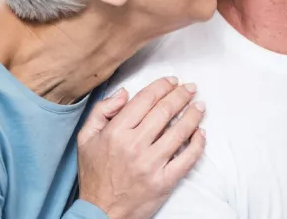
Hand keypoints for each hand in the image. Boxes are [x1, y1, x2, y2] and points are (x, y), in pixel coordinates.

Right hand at [76, 77, 205, 218]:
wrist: (101, 213)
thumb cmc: (95, 175)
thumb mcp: (86, 139)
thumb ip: (101, 111)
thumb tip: (124, 92)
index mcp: (116, 132)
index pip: (145, 100)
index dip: (162, 86)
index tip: (173, 81)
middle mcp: (134, 146)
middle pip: (165, 111)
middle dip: (181, 95)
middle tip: (191, 88)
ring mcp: (151, 164)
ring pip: (180, 131)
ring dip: (193, 115)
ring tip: (200, 105)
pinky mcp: (164, 181)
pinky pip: (188, 158)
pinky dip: (198, 143)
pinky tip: (201, 132)